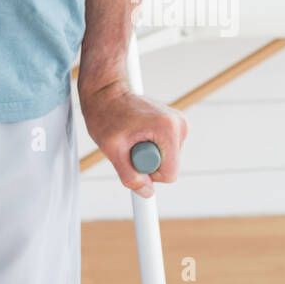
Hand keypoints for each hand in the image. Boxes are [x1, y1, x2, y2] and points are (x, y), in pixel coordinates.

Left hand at [78, 81, 187, 196]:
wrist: (105, 91)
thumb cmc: (105, 115)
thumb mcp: (113, 149)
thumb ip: (130, 175)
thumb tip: (147, 192)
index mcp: (168, 128)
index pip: (168, 174)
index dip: (147, 174)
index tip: (131, 160)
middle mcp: (179, 124)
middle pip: (169, 166)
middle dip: (146, 162)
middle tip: (127, 143)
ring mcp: (179, 123)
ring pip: (167, 159)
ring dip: (147, 153)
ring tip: (130, 135)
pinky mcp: (174, 124)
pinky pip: (165, 150)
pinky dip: (150, 145)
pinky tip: (136, 131)